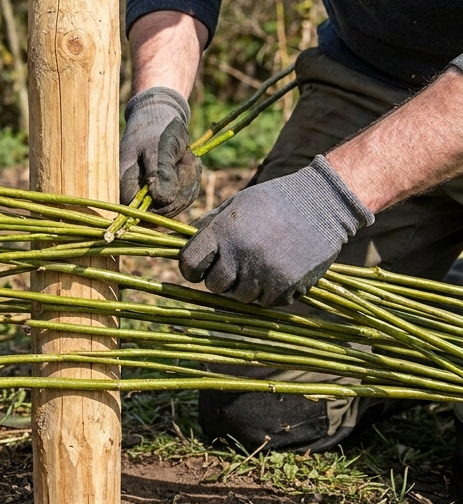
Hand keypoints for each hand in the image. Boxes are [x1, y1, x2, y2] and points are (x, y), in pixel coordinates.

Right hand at [119, 87, 200, 215]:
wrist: (161, 116)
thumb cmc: (157, 129)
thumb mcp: (160, 147)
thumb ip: (161, 173)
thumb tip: (163, 200)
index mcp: (125, 183)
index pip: (140, 212)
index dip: (162, 205)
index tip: (177, 182)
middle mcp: (134, 193)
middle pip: (162, 211)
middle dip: (182, 188)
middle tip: (186, 159)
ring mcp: (149, 194)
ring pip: (175, 205)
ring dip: (188, 182)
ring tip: (186, 157)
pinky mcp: (162, 191)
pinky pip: (181, 198)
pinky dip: (191, 181)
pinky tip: (188, 162)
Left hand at [180, 156, 374, 305]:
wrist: (323, 203)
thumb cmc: (272, 201)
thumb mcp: (235, 204)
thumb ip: (208, 227)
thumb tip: (180, 245)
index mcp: (223, 233)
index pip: (189, 264)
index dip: (191, 268)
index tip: (199, 267)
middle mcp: (241, 256)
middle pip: (214, 285)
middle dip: (220, 277)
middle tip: (234, 264)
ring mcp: (265, 274)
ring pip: (240, 297)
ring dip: (244, 285)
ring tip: (258, 264)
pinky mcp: (287, 287)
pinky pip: (266, 302)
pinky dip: (268, 292)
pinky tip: (276, 270)